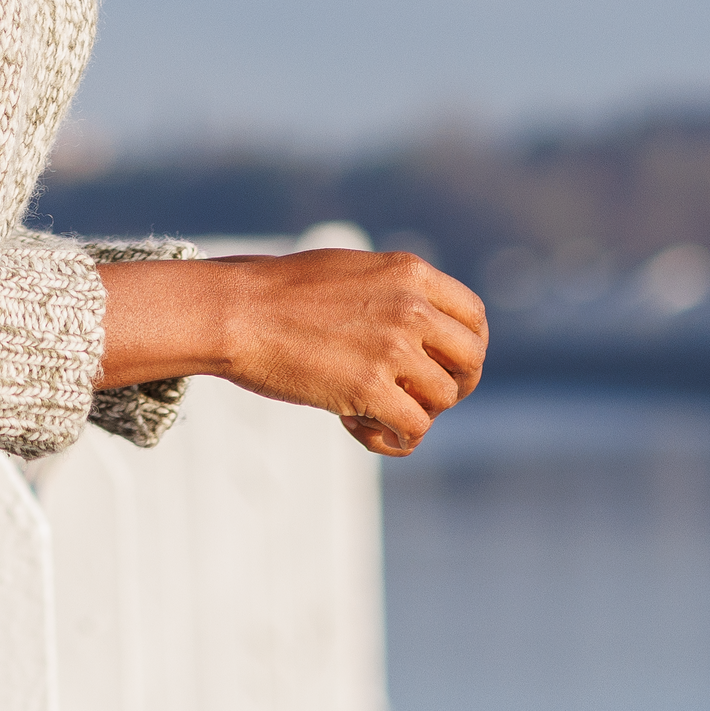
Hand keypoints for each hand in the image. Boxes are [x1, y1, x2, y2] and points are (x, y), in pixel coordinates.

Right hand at [101, 248, 489, 455]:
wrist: (236, 312)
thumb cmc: (279, 292)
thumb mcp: (351, 271)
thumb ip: (393, 291)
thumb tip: (422, 323)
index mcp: (409, 273)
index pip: (474, 316)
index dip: (468, 348)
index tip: (450, 367)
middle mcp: (411, 307)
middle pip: (470, 359)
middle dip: (456, 386)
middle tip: (424, 399)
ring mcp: (393, 348)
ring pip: (443, 398)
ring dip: (417, 413)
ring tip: (378, 412)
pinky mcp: (370, 388)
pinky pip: (414, 428)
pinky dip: (398, 439)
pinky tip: (370, 433)